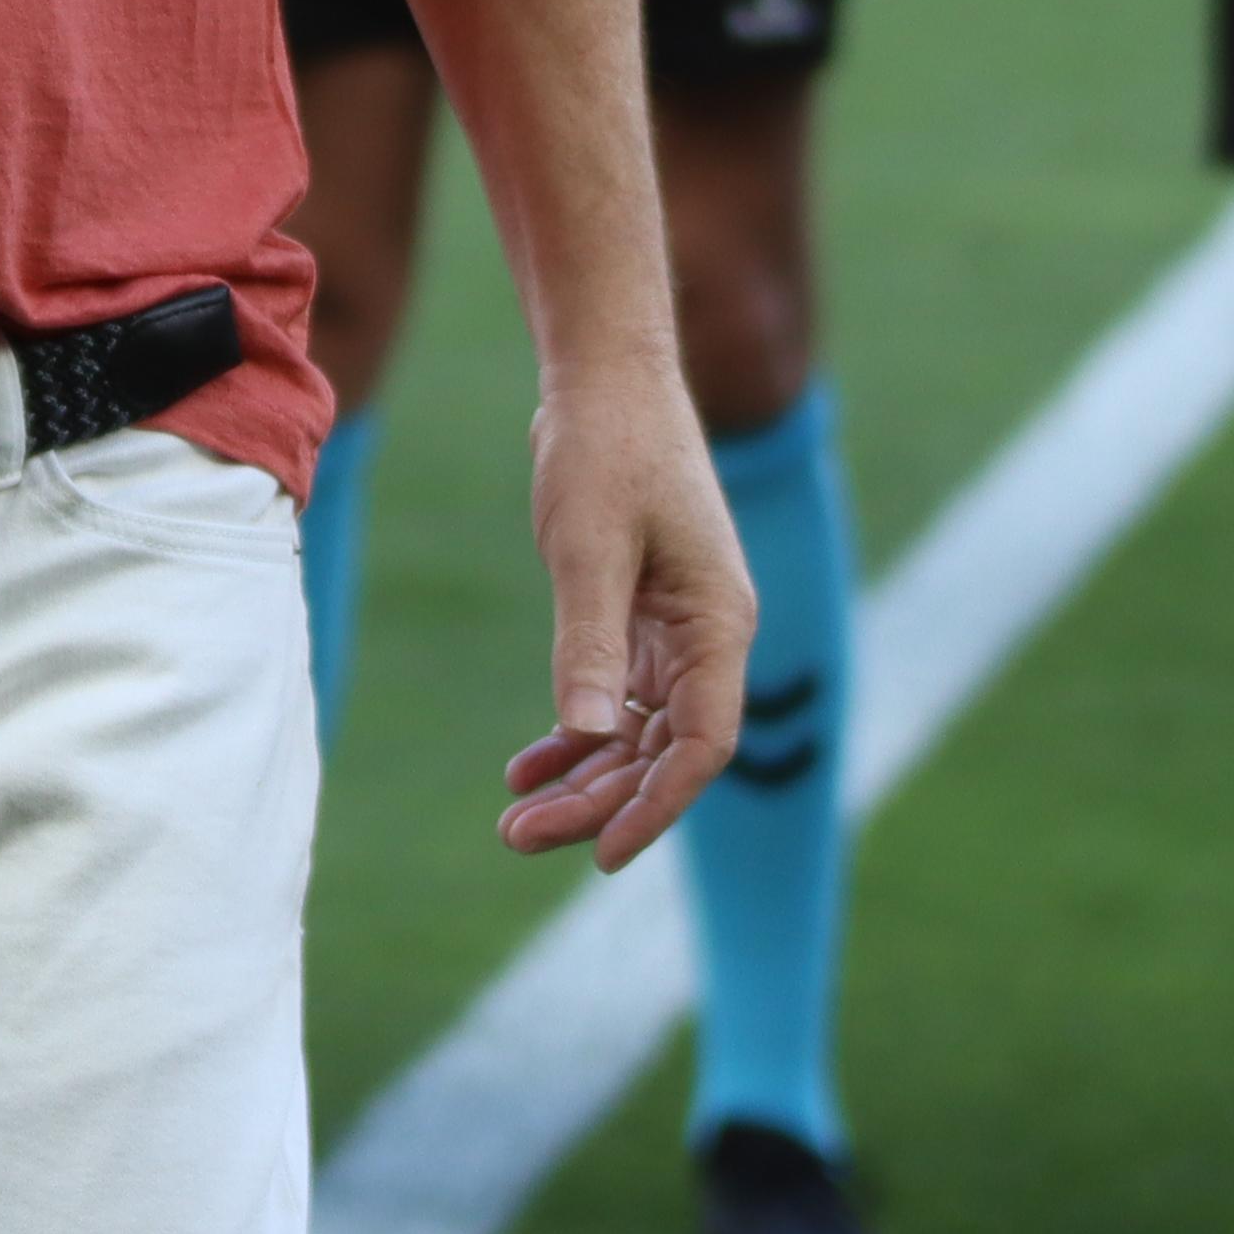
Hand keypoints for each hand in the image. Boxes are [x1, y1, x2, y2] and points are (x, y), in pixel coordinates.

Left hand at [494, 370, 749, 872]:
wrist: (604, 377)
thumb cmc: (607, 448)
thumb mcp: (590, 546)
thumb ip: (591, 641)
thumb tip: (590, 736)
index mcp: (719, 623)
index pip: (702, 746)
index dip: (655, 807)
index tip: (601, 855)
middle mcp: (709, 636)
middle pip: (664, 752)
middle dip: (598, 803)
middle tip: (518, 836)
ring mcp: (678, 627)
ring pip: (639, 733)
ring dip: (584, 778)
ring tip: (515, 818)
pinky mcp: (643, 614)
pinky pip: (618, 696)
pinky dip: (578, 733)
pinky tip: (529, 764)